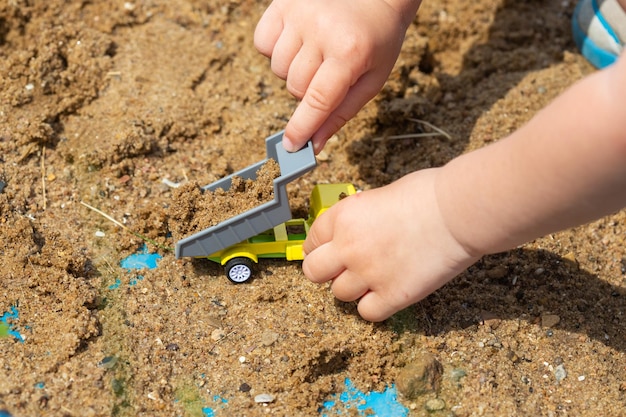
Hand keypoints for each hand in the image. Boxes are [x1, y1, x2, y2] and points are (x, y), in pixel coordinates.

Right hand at [255, 0, 414, 152]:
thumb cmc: (377, 41)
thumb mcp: (371, 79)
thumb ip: (341, 113)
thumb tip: (314, 144)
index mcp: (350, 53)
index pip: (317, 100)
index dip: (302, 127)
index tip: (291, 146)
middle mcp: (322, 31)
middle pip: (295, 87)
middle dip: (308, 90)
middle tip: (327, 71)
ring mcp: (299, 14)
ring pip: (277, 69)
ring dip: (292, 69)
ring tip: (315, 51)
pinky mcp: (283, 3)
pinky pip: (263, 43)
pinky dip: (276, 49)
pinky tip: (297, 39)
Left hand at [302, 169, 479, 321]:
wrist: (459, 212)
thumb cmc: (428, 194)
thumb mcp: (380, 195)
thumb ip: (361, 217)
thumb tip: (358, 229)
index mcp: (343, 217)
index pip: (311, 241)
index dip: (321, 248)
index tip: (331, 251)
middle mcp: (348, 247)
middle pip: (313, 273)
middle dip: (326, 271)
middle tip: (345, 268)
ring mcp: (368, 273)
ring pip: (340, 294)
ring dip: (354, 288)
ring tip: (376, 277)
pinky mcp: (392, 295)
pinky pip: (367, 313)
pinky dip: (375, 306)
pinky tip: (389, 292)